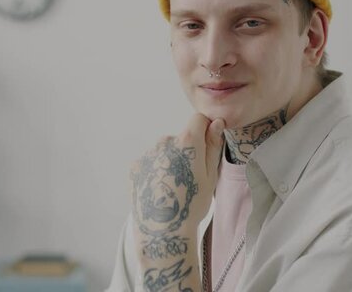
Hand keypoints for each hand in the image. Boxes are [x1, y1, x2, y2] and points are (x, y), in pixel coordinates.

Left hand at [131, 114, 224, 236]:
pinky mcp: (135, 167)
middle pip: (181, 138)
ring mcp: (148, 155)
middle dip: (188, 151)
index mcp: (187, 142)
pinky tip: (160, 190)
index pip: (198, 119)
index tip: (207, 145)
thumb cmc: (191, 206)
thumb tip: (216, 122)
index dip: (206, 129)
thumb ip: (213, 145)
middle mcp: (164, 143)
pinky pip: (151, 161)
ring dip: (171, 161)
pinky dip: (157, 170)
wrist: (162, 232)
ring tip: (174, 188)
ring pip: (165, 151)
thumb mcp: (210, 176)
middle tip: (191, 178)